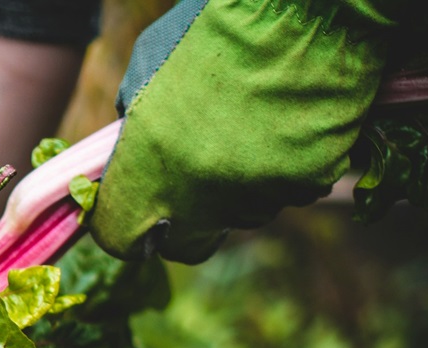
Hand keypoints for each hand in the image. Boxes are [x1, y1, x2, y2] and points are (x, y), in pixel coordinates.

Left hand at [89, 0, 427, 263]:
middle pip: (187, 243)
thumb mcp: (146, 68)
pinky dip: (287, 166)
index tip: (135, 214)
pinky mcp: (307, 183)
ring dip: (240, 186)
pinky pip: (289, 190)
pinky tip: (288, 121)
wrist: (303, 6)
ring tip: (250, 126)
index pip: (120, 236)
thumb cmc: (215, 26)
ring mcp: (257, 195)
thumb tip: (131, 152)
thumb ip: (134, 121)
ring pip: (242, 213)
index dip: (125, 228)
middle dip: (186, 222)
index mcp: (149, 167)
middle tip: (196, 180)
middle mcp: (200, 194)